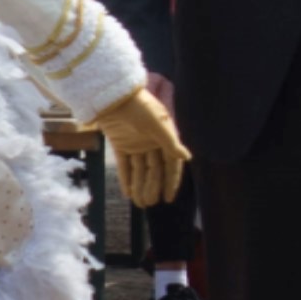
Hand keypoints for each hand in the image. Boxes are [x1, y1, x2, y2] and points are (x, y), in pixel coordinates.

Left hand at [84, 82, 186, 207]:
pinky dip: (126, 179)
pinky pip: (125, 165)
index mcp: (164, 137)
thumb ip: (171, 142)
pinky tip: (128, 193)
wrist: (113, 96)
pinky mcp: (120, 144)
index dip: (171, 181)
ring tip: (140, 203)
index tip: (169, 198)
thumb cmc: (139, 106)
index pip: (170, 164)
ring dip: (140, 186)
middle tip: (150, 204)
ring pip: (140, 170)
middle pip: (154, 170)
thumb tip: (188, 158)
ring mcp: (135, 144)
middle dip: (153, 187)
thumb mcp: (157, 124)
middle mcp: (151, 142)